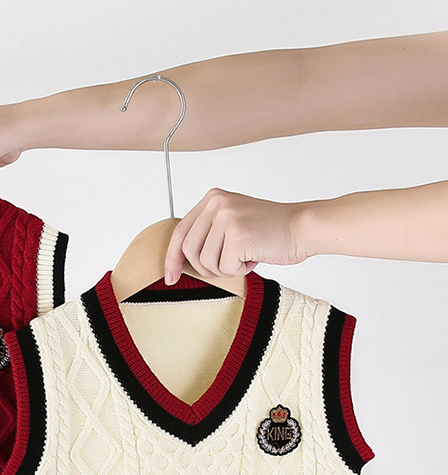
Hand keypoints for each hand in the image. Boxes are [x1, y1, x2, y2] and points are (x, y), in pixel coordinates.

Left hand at [165, 188, 308, 282]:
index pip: (180, 232)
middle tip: (228, 263)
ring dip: (225, 268)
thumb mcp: (232, 223)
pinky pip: (225, 268)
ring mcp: (227, 218)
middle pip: (189, 251)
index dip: (172, 258)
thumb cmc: (269, 232)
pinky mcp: (238, 235)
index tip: (170, 276)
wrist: (302, 228)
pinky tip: (254, 257)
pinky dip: (240, 270)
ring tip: (245, 256)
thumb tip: (178, 260)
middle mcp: (217, 204)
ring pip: (205, 263)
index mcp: (212, 198)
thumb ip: (207, 233)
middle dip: (206, 267)